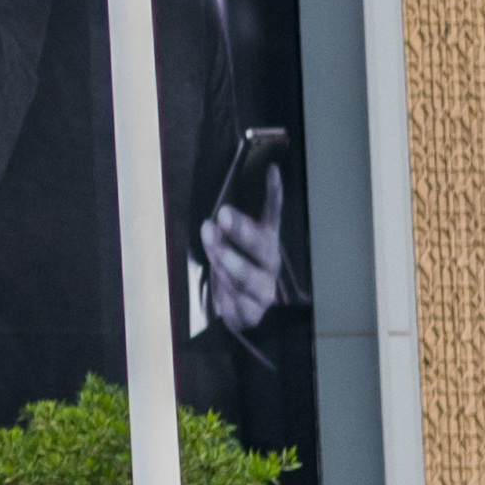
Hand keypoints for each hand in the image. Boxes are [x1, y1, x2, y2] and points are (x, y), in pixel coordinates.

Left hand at [192, 139, 287, 333]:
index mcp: (266, 241)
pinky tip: (218, 281)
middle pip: (261, 247)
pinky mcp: (254, 312)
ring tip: (210, 242)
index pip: (273, 214)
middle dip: (242, 231)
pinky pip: (237, 300)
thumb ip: (226, 228)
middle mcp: (269, 263)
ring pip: (247, 275)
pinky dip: (225, 290)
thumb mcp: (231, 245)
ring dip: (226, 258)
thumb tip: (214, 213)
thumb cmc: (236, 269)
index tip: (271, 170)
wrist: (244, 314)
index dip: (274, 194)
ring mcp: (264, 288)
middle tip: (223, 214)